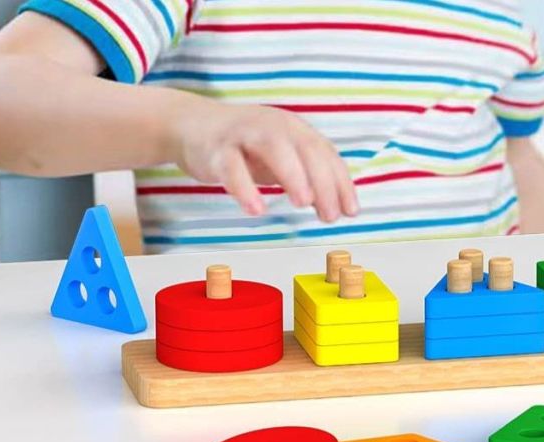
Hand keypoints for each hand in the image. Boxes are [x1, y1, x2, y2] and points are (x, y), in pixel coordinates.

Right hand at [171, 101, 357, 220]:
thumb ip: (307, 177)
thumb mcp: (282, 157)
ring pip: (274, 148)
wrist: (192, 125)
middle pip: (306, 150)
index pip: (325, 154)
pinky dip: (245, 188)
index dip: (341, 183)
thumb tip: (337, 207)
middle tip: (331, 215)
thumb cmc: (244, 146)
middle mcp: (274, 126)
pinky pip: (232, 166)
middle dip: (323, 183)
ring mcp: (245, 134)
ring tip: (303, 203)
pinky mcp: (217, 148)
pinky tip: (256, 209)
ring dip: (292, 175)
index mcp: (294, 129)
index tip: (350, 211)